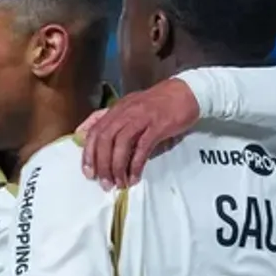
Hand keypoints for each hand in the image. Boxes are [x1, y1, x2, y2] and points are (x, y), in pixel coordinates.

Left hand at [80, 77, 200, 187]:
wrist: (187, 92)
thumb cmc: (158, 103)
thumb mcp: (131, 108)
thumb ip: (112, 121)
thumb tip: (90, 138)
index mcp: (117, 109)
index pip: (95, 131)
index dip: (89, 153)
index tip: (88, 172)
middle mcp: (126, 112)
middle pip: (106, 139)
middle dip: (102, 164)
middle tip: (104, 182)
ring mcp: (142, 118)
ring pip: (121, 143)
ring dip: (117, 166)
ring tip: (119, 183)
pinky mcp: (158, 126)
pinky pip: (143, 147)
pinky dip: (136, 164)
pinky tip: (135, 177)